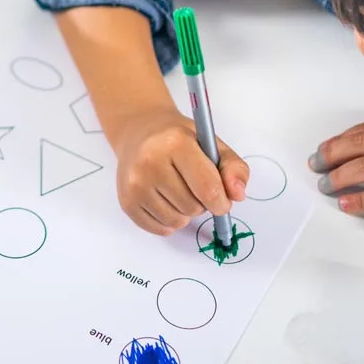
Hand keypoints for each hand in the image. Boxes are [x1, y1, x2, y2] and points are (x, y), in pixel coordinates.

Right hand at [113, 107, 249, 235]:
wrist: (139, 134)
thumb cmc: (178, 139)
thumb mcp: (211, 143)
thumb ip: (233, 167)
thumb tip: (237, 194)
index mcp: (175, 143)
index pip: (207, 188)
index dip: (221, 201)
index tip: (222, 201)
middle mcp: (150, 162)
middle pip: (193, 207)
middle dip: (201, 203)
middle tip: (193, 186)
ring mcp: (134, 183)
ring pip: (177, 221)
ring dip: (185, 213)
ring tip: (178, 192)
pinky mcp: (126, 201)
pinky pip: (160, 229)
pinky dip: (169, 221)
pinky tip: (165, 201)